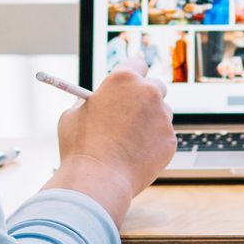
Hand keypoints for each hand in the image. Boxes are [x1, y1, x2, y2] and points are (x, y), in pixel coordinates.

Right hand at [48, 69, 174, 227]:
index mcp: (123, 78)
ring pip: (161, 113)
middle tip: (133, 109)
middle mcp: (148, 92)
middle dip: (146, 95)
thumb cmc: (81, 147)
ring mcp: (162, 116)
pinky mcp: (170, 139)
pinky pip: (163, 136)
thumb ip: (90, 102)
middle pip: (156, 85)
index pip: (137, 63)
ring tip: (128, 140)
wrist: (98, 180)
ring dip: (150, 121)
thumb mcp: (74, 115)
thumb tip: (96, 101)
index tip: (133, 77)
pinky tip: (134, 155)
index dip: (133, 71)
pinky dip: (153, 143)